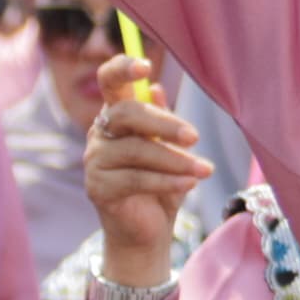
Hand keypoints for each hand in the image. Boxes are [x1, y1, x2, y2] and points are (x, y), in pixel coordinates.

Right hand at [81, 66, 211, 290]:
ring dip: (175, 160)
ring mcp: (95, 161)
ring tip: (204, 170)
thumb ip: (163, 120)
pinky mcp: (98, 188)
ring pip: (136, 150)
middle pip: (126, 114)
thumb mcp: (169, 150)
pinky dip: (168, 181)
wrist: (145, 233)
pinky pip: (136, 179)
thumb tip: (157, 89)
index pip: (109, 81)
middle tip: (195, 137)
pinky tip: (190, 184)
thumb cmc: (160, 184)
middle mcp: (100, 133)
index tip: (145, 66)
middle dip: (164, 124)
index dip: (122, 68)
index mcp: (116, 115)